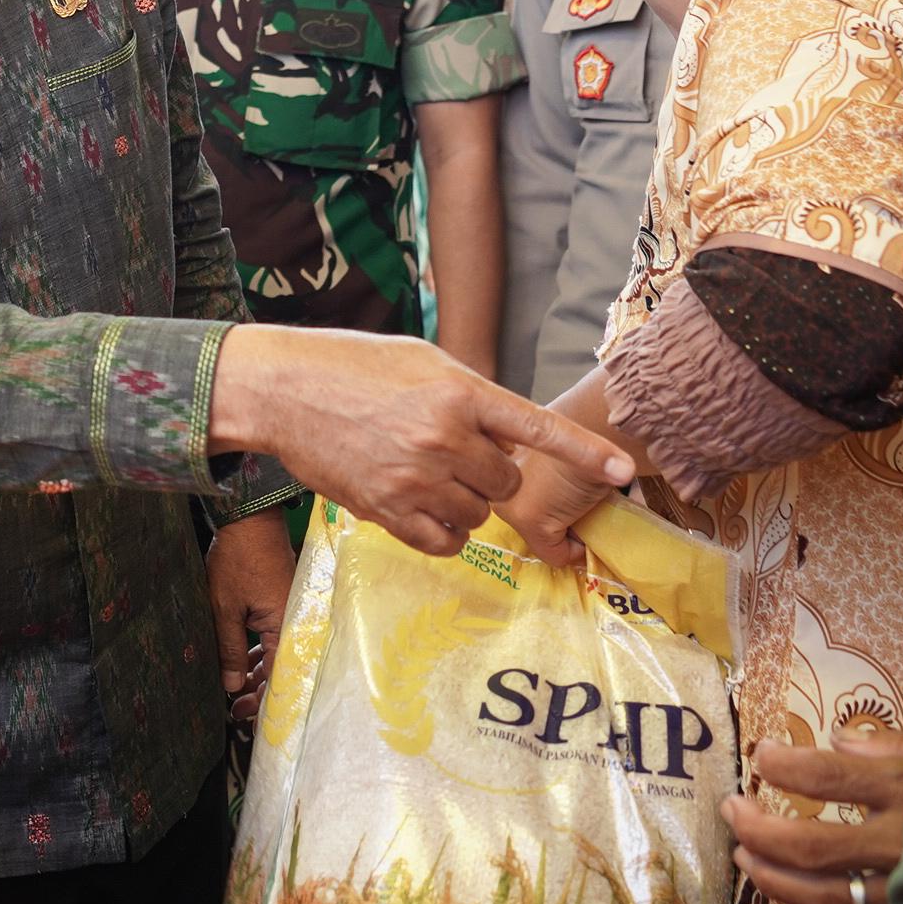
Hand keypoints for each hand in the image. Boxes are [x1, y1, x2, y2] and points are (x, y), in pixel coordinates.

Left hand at [206, 508, 296, 722]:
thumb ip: (231, 648)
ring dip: (257, 671)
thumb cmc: (238, 558)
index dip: (261, 699)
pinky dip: (259, 650)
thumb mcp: (225, 607)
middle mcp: (294, 623)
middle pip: (280, 668)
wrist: (250, 517)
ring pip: (276, 653)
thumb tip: (232, 685)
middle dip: (257, 689)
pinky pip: (274, 635)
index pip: (278, 676)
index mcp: (285, 627)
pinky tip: (243, 661)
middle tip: (234, 709)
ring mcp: (289, 612)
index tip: (241, 714)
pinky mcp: (281, 603)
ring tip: (235, 688)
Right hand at [214, 327, 630, 557]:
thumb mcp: (421, 361)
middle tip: (448, 452)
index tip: (622, 470)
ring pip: (477, 514)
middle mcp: (443, 437)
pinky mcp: (388, 511)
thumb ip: (470, 397)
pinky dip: (441, 531)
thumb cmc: (349, 365)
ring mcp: (416, 478)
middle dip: (488, 473)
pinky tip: (415, 505)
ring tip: (419, 471)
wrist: (280, 388)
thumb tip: (509, 436)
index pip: (537, 427)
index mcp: (458, 392)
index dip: (584, 451)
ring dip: (461, 501)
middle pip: (506, 481)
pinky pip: (445, 542)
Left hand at [726, 727, 902, 903]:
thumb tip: (837, 737)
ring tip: (745, 858)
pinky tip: (794, 902)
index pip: (830, 775)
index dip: (786, 766)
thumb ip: (891, 744)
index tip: (760, 756)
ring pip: (826, 897)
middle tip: (732, 810)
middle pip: (814, 845)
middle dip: (760, 830)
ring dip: (775, 879)